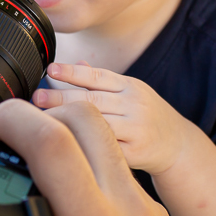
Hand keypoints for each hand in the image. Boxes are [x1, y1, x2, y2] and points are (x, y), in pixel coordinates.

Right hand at [0, 100, 185, 215]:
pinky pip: (116, 165)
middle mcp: (130, 211)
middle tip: (3, 144)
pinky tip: (55, 194)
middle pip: (85, 119)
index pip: (54, 140)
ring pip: (106, 136)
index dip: (11, 120)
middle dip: (37, 115)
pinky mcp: (154, 215)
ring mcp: (149, 210)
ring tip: (25, 164)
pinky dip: (84, 161)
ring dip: (63, 133)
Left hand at [34, 62, 190, 175]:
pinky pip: (106, 150)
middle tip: (37, 98)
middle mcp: (135, 105)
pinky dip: (86, 147)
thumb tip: (77, 63)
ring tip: (46, 122)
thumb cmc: (146, 117)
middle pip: (93, 100)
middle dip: (62, 98)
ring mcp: (137, 129)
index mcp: (130, 86)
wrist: (178, 145)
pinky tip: (66, 145)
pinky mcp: (136, 153)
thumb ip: (104, 81)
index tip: (50, 70)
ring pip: (98, 125)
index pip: (98, 76)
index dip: (73, 72)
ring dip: (70, 123)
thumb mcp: (130, 92)